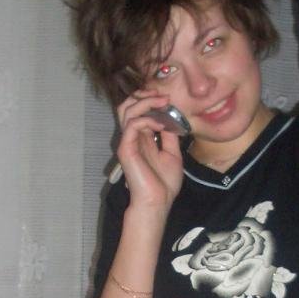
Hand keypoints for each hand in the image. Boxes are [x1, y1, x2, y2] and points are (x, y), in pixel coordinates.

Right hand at [115, 90, 184, 210]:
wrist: (157, 202)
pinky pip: (132, 124)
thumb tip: (171, 119)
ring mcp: (127, 142)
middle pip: (127, 105)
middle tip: (162, 96)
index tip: (167, 99)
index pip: (138, 110)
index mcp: (142, 138)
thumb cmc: (163, 183)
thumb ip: (169, 136)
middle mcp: (132, 137)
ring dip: (146, 102)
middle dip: (144, 95)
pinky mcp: (126, 148)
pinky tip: (160, 125)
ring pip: (127, 110)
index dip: (149, 100)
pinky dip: (147, 119)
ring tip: (162, 103)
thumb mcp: (172, 154)